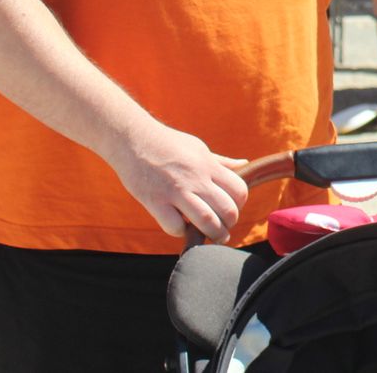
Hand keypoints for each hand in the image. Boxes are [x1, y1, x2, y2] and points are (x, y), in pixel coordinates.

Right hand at [104, 120, 247, 241]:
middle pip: (227, 209)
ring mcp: (175, 191)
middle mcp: (195, 178)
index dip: (240, 204)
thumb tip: (244, 164)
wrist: (132, 139)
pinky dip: (181, 232)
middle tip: (224, 228)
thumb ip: (221, 161)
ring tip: (213, 236)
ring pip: (206, 220)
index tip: (232, 208)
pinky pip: (175, 226)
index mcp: (208, 165)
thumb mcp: (198, 147)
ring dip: (213, 233)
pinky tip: (180, 226)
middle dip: (229, 224)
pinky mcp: (154, 201)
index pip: (239, 189)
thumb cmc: (167, 144)